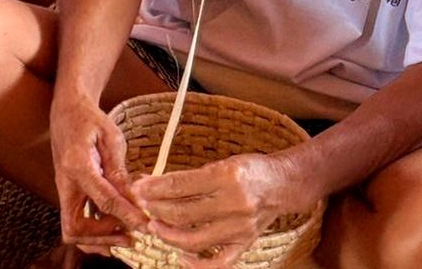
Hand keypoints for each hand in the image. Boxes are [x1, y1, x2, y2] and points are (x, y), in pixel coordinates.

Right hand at [50, 94, 147, 253]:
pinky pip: (76, 221)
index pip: (102, 200)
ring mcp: (64, 189)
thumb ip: (120, 170)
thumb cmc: (89, 119)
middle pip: (74, 227)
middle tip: (132, 237)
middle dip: (103, 238)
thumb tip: (135, 199)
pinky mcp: (69, 192)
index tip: (145, 225)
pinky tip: (116, 227)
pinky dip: (94, 232)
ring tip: (126, 237)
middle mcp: (65, 181)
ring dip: (98, 239)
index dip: (126, 216)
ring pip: (72, 229)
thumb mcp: (110, 137)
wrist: (67, 109)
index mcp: (76, 164)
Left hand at [131, 153, 306, 266]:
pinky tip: (180, 256)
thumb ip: (190, 177)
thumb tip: (153, 182)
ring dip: (168, 235)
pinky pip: (219, 263)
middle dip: (156, 210)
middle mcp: (234, 203)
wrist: (283, 184)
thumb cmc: (249, 170)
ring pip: (194, 239)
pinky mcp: (245, 244)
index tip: (138, 188)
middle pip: (183, 213)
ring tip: (154, 226)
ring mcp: (240, 228)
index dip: (154, 188)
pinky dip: (197, 264)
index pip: (180, 185)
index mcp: (226, 176)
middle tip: (142, 206)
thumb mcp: (221, 163)